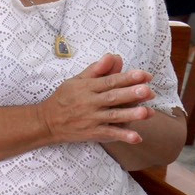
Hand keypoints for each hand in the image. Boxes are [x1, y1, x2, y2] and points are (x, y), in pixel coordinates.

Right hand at [36, 53, 155, 145]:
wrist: (47, 122)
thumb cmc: (64, 98)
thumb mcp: (76, 80)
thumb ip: (96, 69)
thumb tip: (113, 56)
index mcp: (87, 87)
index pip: (109, 81)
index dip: (126, 78)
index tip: (144, 75)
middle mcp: (90, 102)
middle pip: (112, 97)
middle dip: (130, 94)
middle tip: (148, 91)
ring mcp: (91, 119)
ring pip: (113, 116)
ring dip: (130, 115)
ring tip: (146, 113)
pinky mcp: (92, 133)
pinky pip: (109, 134)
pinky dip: (122, 136)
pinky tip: (136, 137)